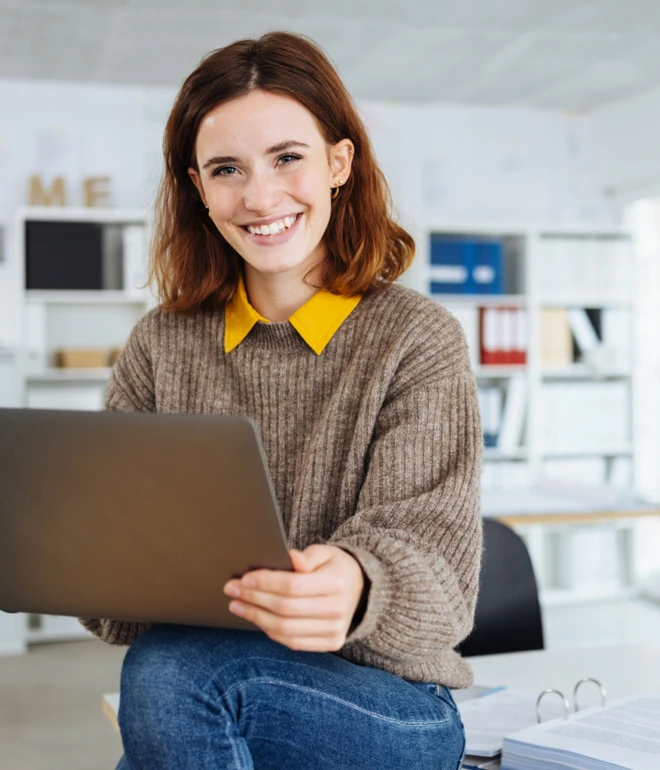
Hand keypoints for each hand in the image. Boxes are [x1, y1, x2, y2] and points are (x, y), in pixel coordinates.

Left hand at [223, 544, 364, 651]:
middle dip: (253, 599)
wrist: (360, 589)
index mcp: (336, 583)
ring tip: (238, 605)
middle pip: (285, 609)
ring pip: (285, 629)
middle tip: (232, 590)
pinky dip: (271, 632)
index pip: (292, 586)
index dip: (265, 583)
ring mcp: (335, 630)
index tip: (243, 578)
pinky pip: (293, 642)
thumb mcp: (324, 553)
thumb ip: (306, 557)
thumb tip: (290, 557)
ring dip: (256, 618)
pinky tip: (257, 619)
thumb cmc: (335, 567)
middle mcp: (337, 609)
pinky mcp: (331, 643)